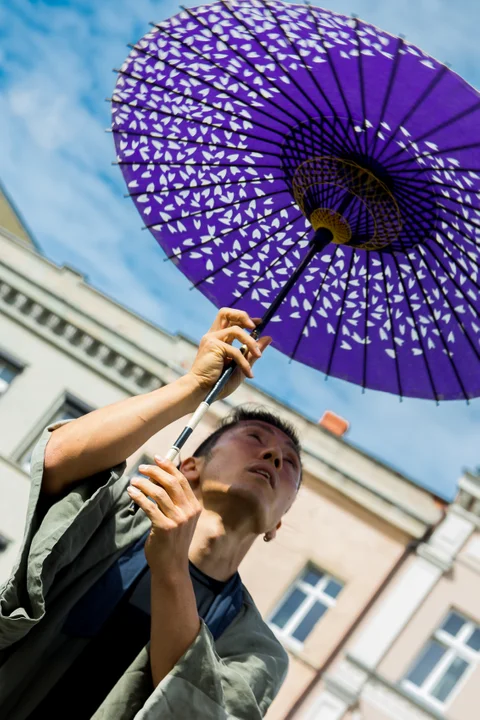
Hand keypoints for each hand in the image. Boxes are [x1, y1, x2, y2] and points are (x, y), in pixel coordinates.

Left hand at [127, 457, 201, 578]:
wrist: (172, 566)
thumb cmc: (173, 541)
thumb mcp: (182, 519)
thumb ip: (177, 501)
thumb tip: (162, 478)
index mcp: (194, 506)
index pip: (182, 480)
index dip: (169, 466)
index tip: (157, 458)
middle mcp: (189, 511)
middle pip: (171, 482)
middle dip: (155, 471)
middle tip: (142, 468)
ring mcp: (178, 520)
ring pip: (159, 493)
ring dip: (144, 484)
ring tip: (134, 481)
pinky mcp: (165, 527)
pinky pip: (149, 506)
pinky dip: (139, 496)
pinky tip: (131, 493)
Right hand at [187, 308, 271, 399]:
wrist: (203, 392)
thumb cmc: (220, 382)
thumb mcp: (241, 366)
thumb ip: (252, 352)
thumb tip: (268, 337)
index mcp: (218, 338)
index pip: (229, 319)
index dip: (244, 318)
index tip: (258, 323)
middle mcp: (213, 336)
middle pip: (226, 313)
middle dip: (242, 316)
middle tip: (254, 327)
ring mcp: (212, 339)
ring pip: (236, 330)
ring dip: (250, 342)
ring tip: (258, 355)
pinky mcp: (213, 346)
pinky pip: (236, 350)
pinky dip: (245, 362)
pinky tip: (248, 374)